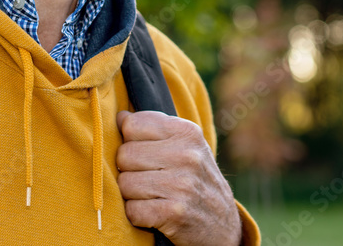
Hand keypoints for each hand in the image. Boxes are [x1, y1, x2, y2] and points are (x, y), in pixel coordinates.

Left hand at [116, 110, 241, 245]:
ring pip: (125, 183)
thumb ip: (155, 129)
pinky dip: (137, 215)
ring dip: (132, 194)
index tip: (144, 153)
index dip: (130, 141)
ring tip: (152, 195)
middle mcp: (187, 155)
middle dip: (128, 170)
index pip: (132, 124)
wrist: (223, 225)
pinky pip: (132, 210)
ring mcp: (182, 184)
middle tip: (149, 178)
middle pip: (124, 155)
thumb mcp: (186, 146)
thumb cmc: (196, 180)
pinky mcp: (175, 213)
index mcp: (187, 132)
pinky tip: (154, 212)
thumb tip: (120, 116)